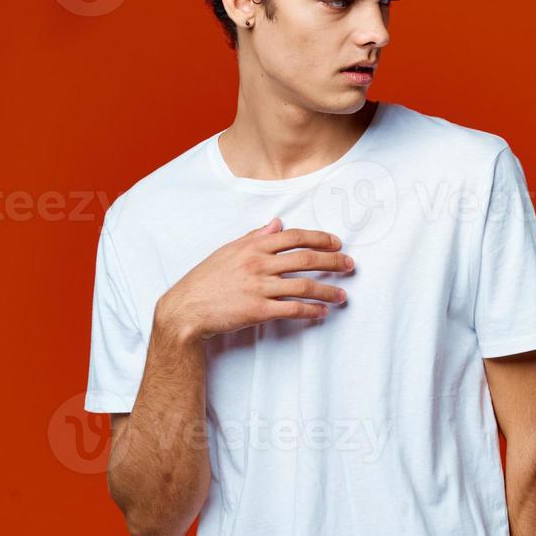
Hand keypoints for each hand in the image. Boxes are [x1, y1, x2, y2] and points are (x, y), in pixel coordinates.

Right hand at [155, 218, 353, 341]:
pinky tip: (322, 312)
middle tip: (350, 265)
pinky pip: (293, 309)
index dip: (320, 238)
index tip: (337, 243)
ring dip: (328, 291)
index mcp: (252, 246)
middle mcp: (258, 263)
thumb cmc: (205, 279)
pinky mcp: (258, 310)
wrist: (185, 308)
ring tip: (342, 295)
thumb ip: (254, 236)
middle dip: (333, 262)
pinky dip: (311, 311)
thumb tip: (276, 223)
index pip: (294, 236)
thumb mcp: (228, 251)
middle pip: (306, 259)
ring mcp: (259, 287)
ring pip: (304, 286)